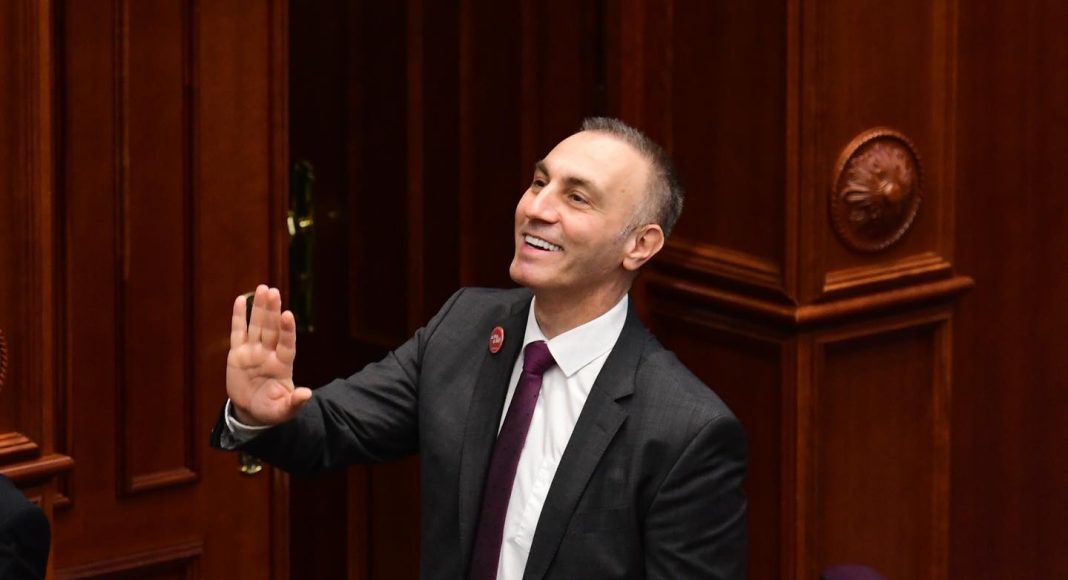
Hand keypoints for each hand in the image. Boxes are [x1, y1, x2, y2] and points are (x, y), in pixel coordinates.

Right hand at [226, 285, 311, 425]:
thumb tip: (307, 394)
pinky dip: (238, 317)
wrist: (252, 411)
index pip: (286, 344)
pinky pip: (238, 332)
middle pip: (271, 329)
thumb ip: (295, 403)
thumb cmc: (271, 410)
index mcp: (282, 366)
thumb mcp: (283, 410)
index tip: (287, 314)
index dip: (287, 330)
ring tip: (263, 288)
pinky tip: (241, 300)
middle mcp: (269, 354)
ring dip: (259, 308)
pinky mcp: (238, 354)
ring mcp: (253, 352)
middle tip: (273, 291)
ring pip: (256, 326)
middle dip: (272, 311)